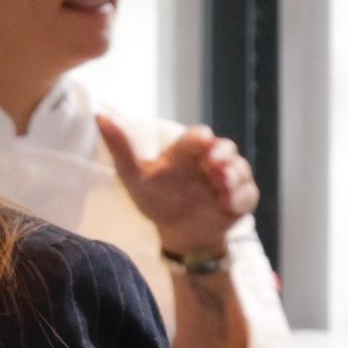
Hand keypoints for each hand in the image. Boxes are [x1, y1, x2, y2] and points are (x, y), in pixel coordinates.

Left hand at [94, 114, 255, 259]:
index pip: (198, 137)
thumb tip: (99, 115)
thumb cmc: (156, 198)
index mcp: (188, 151)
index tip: (202, 141)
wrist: (178, 232)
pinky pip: (249, 195)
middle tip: (215, 166)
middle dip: (223, 156)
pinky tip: (228, 204)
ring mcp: (229, 179)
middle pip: (226, 149)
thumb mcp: (134, 175)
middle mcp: (212, 161)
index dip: (200, 139)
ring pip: (240, 170)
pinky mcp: (241, 200)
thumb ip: (120, 146)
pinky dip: (241, 198)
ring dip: (234, 177)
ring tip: (223, 187)